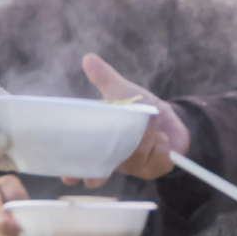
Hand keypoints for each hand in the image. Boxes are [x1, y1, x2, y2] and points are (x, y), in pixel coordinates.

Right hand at [81, 53, 187, 178]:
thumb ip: (105, 79)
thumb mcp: (122, 92)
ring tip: (151, 121)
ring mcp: (133, 166)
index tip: (66, 177)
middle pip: (100, 173)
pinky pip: (154, 159)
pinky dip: (159, 144)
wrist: (170, 117)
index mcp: (100, 145)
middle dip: (97, 175)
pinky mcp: (153, 168)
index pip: (81, 162)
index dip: (73, 171)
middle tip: (92, 177)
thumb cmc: (141, 107)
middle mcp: (113, 159)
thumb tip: (88, 58)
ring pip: (132, 157)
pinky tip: (162, 137)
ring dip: (143, 138)